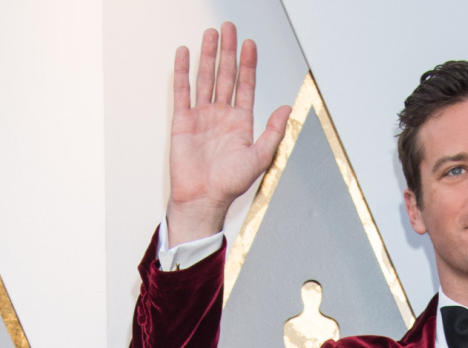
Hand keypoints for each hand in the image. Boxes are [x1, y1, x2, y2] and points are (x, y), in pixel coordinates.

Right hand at [166, 22, 290, 245]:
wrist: (203, 199)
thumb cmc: (229, 184)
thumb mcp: (260, 158)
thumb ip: (273, 132)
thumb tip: (286, 108)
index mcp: (240, 123)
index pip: (245, 85)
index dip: (248, 64)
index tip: (250, 44)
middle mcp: (221, 116)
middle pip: (226, 75)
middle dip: (228, 51)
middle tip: (229, 29)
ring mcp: (201, 116)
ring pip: (206, 78)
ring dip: (208, 56)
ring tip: (210, 35)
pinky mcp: (182, 121)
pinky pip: (182, 92)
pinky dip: (182, 72)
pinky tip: (184, 54)